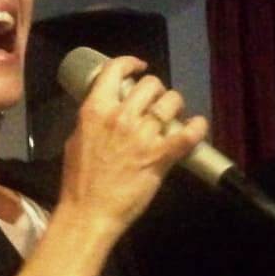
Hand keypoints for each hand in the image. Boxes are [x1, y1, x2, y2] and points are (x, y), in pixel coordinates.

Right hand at [58, 56, 207, 233]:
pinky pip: (188, 133)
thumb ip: (93, 119)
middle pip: (150, 84)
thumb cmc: (79, 180)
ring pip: (171, 101)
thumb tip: (107, 109)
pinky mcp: (160, 155)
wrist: (89, 212)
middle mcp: (121, 116)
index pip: (116, 69)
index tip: (139, 68)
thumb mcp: (76, 139)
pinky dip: (197, 127)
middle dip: (156, 90)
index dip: (131, 63)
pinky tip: (197, 125)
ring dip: (174, 105)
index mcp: (96, 110)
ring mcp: (142, 135)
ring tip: (173, 115)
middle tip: (155, 103)